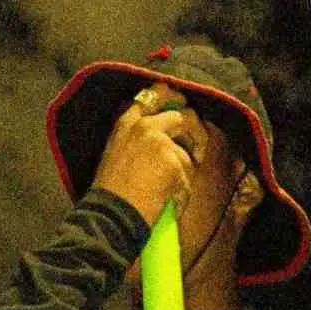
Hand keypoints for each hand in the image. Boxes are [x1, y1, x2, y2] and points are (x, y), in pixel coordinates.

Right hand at [93, 82, 208, 225]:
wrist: (111, 214)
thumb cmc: (112, 194)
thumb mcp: (116, 155)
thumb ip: (137, 141)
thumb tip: (167, 142)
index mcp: (126, 123)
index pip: (153, 95)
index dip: (173, 97)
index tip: (183, 104)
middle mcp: (144, 126)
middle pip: (184, 117)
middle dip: (196, 134)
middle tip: (199, 153)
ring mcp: (159, 141)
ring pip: (187, 154)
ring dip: (184, 176)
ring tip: (169, 194)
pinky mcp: (172, 161)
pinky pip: (188, 177)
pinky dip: (182, 194)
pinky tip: (168, 203)